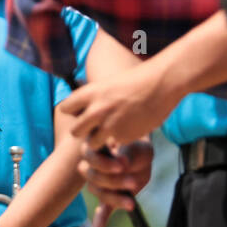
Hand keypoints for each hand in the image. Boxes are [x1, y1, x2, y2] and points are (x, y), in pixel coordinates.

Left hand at [64, 62, 178, 150]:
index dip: (73, 113)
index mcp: (90, 93)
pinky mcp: (123, 137)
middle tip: (96, 128)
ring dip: (100, 142)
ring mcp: (109, 125)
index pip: (65, 108)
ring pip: (91, 144)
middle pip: (74, 131)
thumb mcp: (109, 84)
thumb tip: (85, 109)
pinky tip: (128, 132)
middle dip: (84, 132)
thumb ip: (96, 98)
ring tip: (112, 133)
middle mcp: (96, 110)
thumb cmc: (138, 80)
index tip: (82, 113)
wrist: (161, 84)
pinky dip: (118, 143)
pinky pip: (113, 146)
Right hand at [78, 140, 152, 212]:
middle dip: (113, 182)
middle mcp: (90, 166)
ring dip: (115, 199)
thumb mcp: (135, 146)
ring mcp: (98, 184)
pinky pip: (100, 214)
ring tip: (132, 203)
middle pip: (93, 178)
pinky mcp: (108, 199)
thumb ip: (127, 153)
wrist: (141, 155)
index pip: (90, 157)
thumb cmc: (136, 146)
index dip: (104, 163)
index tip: (122, 165)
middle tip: (133, 182)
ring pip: (99, 194)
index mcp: (93, 148)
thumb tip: (122, 163)